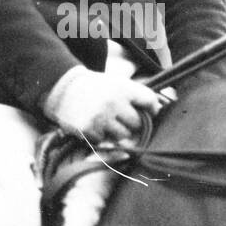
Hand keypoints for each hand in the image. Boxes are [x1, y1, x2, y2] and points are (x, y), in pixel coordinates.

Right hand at [43, 67, 166, 145]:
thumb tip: (161, 109)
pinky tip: (94, 125)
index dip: (152, 108)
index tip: (149, 111)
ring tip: (106, 120)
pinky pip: (105, 141)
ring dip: (117, 131)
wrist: (64, 88)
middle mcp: (113, 102)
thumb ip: (136, 95)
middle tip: (120, 116)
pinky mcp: (88, 130)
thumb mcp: (116, 83)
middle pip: (137, 123)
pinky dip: (101, 136)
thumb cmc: (95, 87)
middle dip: (132, 122)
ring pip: (123, 135)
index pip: (150, 101)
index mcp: (123, 88)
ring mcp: (101, 118)